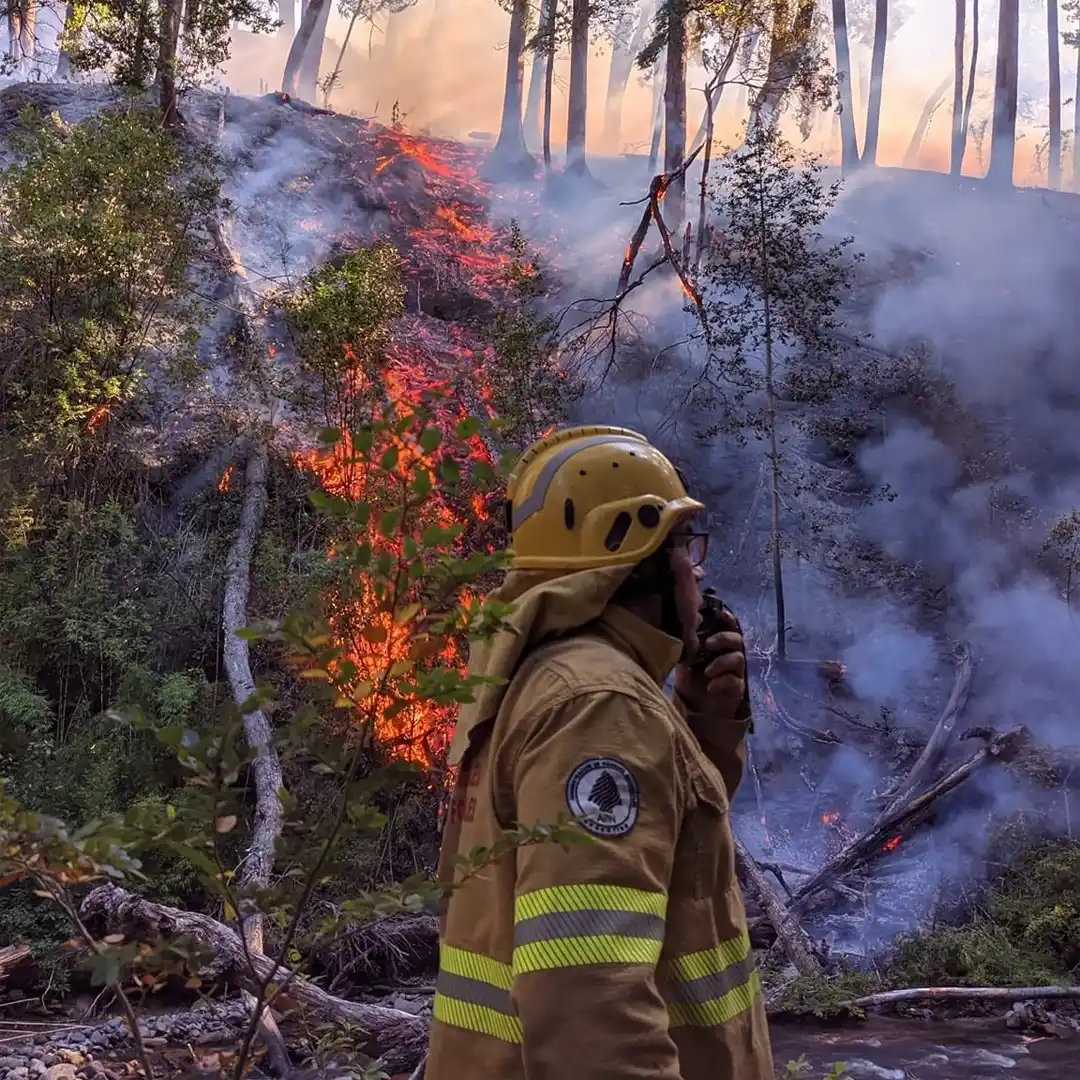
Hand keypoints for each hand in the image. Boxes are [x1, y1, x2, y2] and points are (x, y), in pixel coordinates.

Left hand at [674, 606, 748, 721]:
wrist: (696, 707)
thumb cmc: (691, 678)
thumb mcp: (685, 659)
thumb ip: (687, 643)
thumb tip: (683, 623)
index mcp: (719, 645)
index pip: (728, 627)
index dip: (728, 619)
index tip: (721, 613)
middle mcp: (730, 654)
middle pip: (737, 639)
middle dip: (724, 638)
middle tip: (708, 644)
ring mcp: (736, 671)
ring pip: (738, 658)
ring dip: (721, 662)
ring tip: (707, 671)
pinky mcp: (737, 687)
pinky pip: (735, 681)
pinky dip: (722, 682)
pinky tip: (710, 687)